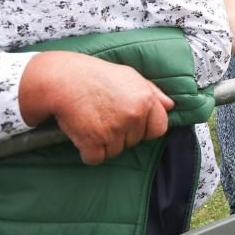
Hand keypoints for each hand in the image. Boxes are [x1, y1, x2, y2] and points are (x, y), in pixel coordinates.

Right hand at [20, 52, 173, 165]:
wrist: (63, 80)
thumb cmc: (96, 76)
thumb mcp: (130, 76)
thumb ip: (153, 93)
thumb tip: (170, 106)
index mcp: (146, 99)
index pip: (159, 129)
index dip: (145, 128)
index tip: (131, 124)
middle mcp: (134, 115)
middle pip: (134, 141)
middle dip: (121, 134)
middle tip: (104, 117)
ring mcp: (114, 129)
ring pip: (115, 151)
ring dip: (103, 143)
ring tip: (92, 122)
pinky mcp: (94, 142)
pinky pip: (96, 158)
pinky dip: (88, 151)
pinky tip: (82, 134)